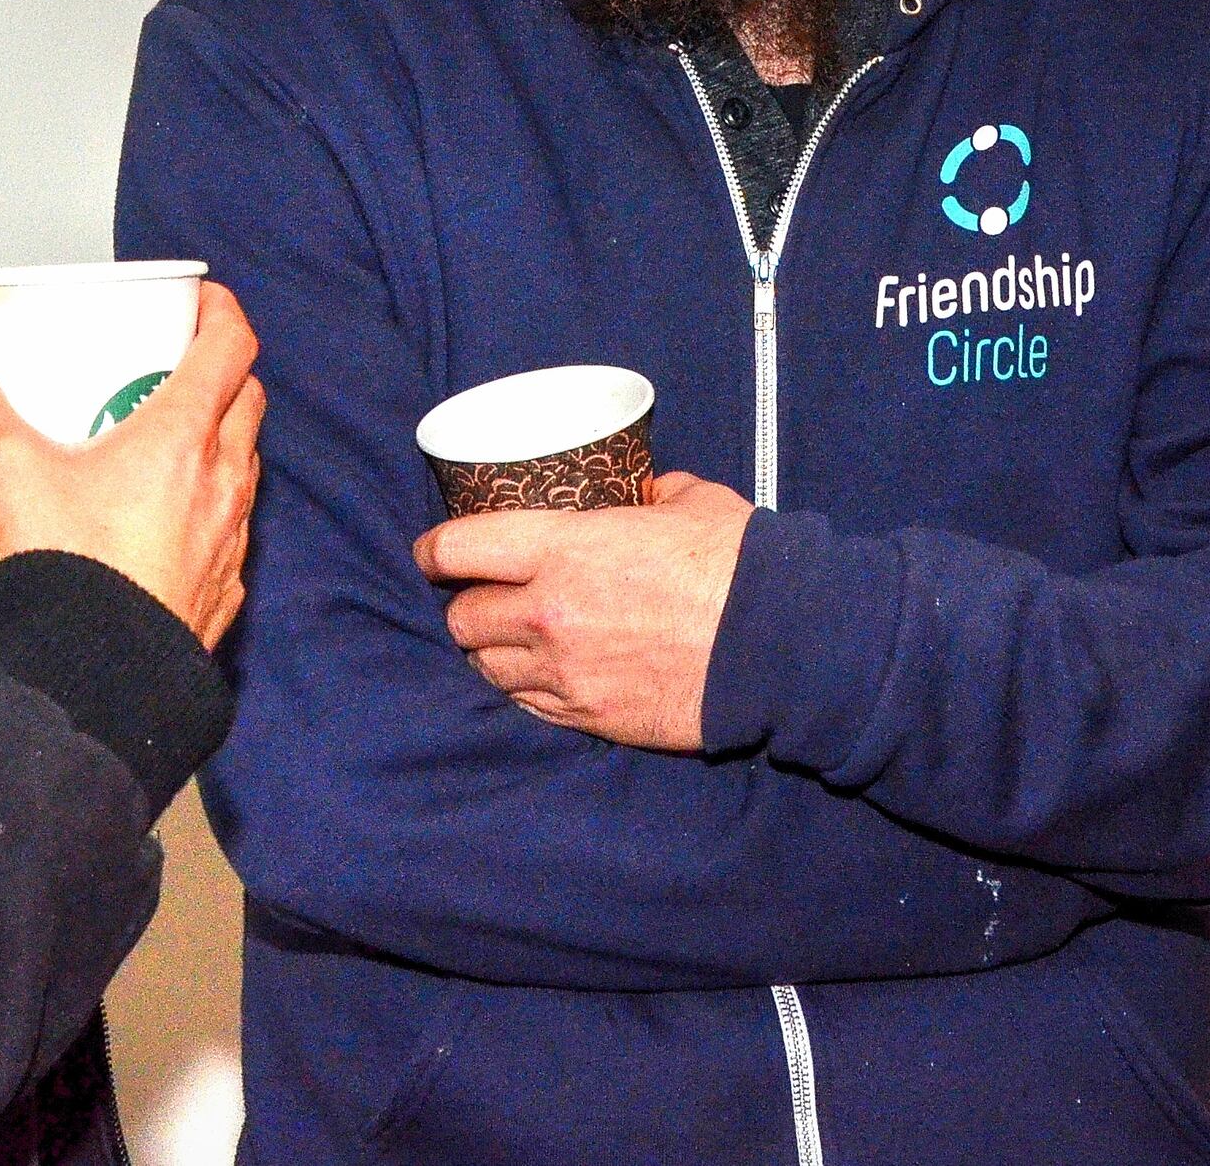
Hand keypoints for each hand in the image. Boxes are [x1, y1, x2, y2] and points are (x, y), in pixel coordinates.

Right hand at [0, 281, 264, 649]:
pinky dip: (214, 506)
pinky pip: (234, 528)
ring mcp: (232, 537)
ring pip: (245, 463)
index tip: (200, 300)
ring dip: (221, 439)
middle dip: (222, 371)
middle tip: (176, 366)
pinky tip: (173, 518)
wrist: (96, 677)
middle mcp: (222, 481)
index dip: (221, 312)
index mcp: (182, 437)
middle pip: (247, 399)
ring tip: (170, 441)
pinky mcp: (226, 587)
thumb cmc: (70, 572)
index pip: (231, 347)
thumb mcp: (9, 476)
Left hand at [412, 471, 755, 750]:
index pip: (460, 549)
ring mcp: (565, 672)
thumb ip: (650, 493)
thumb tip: (644, 493)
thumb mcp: (691, 503)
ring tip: (505, 640)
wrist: (779, 646)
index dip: (434, 550)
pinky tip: (538, 675)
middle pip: (462, 617)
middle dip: (464, 605)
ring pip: (486, 668)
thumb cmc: (737, 566)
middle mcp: (548, 613)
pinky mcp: (588, 716)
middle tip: (479, 597)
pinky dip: (522, 689)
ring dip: (489, 652)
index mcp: (563, 548)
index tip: (430, 553)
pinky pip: (525, 706)